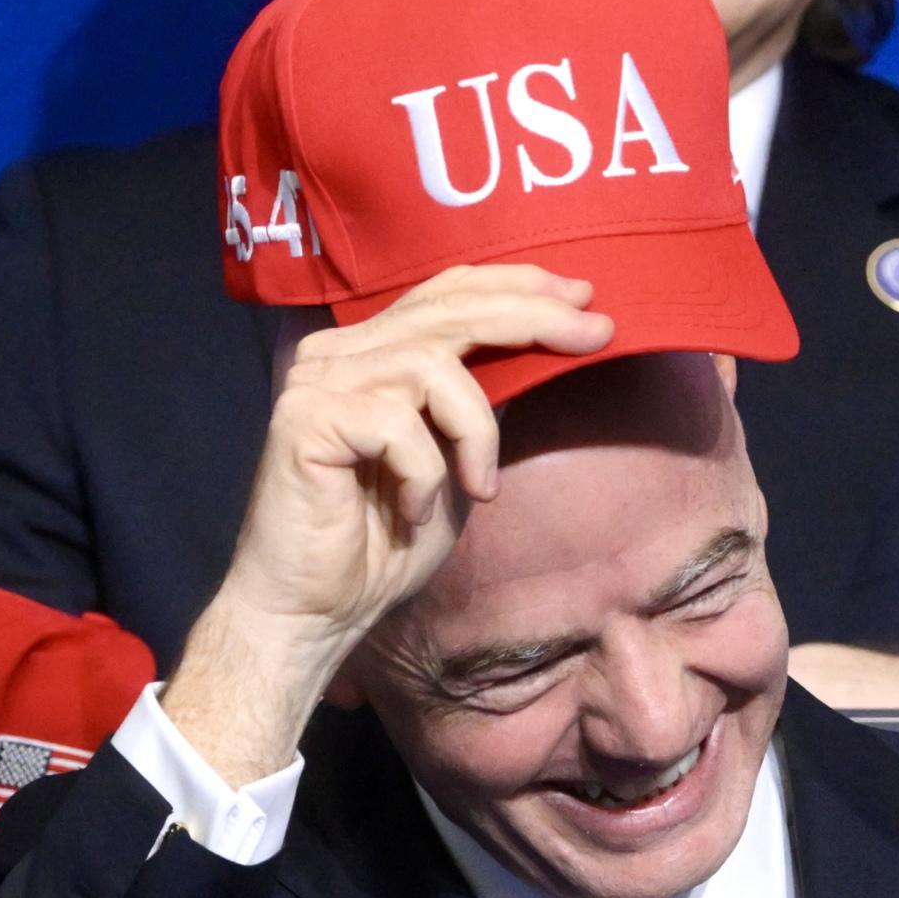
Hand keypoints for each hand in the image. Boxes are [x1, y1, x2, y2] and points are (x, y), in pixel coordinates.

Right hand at [162, 267, 613, 783]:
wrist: (315, 611)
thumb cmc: (384, 543)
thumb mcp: (456, 460)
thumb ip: (481, 404)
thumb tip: (544, 348)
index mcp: (370, 352)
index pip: (446, 292)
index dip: (516, 285)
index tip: (584, 295)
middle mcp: (338, 353)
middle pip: (448, 308)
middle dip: (532, 316)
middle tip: (594, 332)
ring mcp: (316, 381)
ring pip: (431, 365)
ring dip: (476, 431)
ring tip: (479, 487)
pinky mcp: (304, 419)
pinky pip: (397, 423)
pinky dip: (425, 474)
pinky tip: (412, 513)